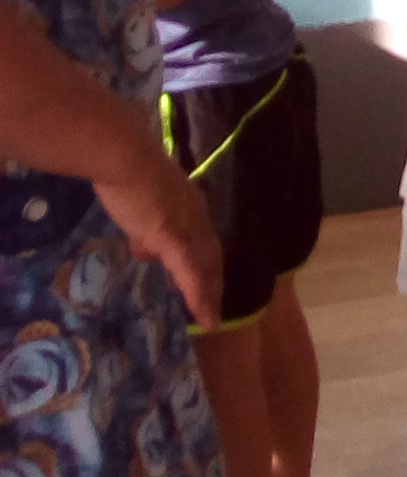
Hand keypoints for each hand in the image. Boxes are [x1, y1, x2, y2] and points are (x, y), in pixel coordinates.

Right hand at [97, 147, 221, 327]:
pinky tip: (203, 315)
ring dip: (209, 295)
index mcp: (191, 206)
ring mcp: (188, 227)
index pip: (204, 240)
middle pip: (211, 256)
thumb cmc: (126, 174)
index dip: (207, 262)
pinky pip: (191, 273)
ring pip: (206, 268)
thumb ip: (145, 228)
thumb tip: (145, 249)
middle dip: (213, 283)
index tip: (208, 280)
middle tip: (214, 307)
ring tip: (210, 319)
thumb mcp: (140, 206)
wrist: (123, 157)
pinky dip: (198, 295)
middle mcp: (197, 217)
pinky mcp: (174, 237)